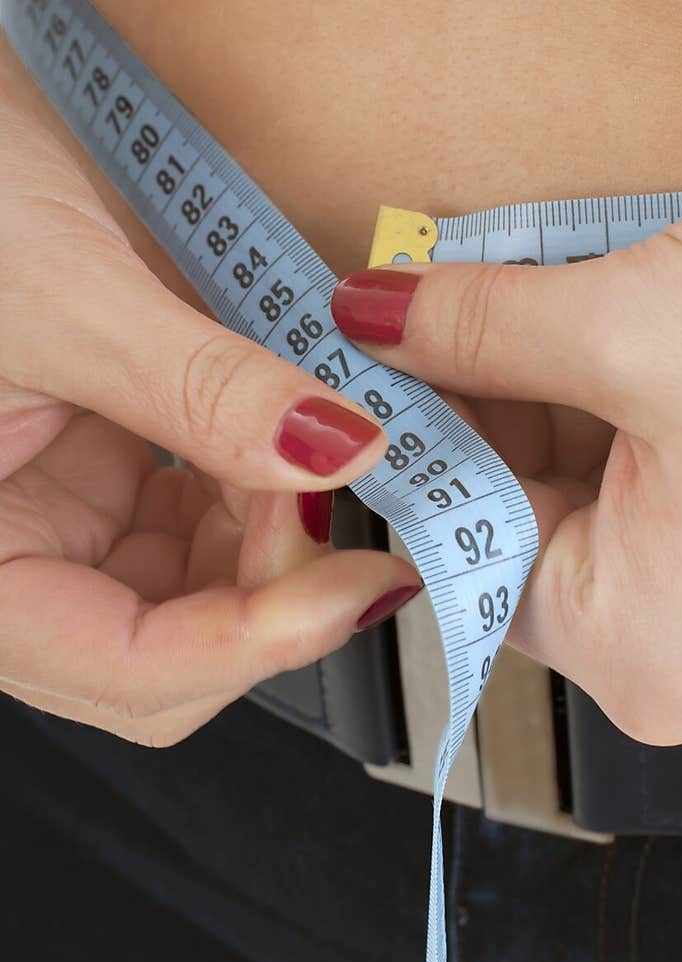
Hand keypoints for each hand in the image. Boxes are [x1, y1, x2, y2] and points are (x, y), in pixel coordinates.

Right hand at [0, 60, 419, 745]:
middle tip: (356, 519)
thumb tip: (345, 454)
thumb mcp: (66, 293)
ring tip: (324, 455)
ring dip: (275, 546)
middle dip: (271, 599)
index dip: (252, 643)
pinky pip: (192, 530)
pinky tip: (290, 439)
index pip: (122, 668)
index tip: (365, 582)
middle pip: (166, 657)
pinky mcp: (89, 484)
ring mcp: (48, 527)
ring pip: (193, 599)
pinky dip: (256, 497)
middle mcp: (4, 564)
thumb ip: (203, 390)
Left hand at [332, 178, 681, 749]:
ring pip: (611, 523)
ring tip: (561, 313)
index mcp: (644, 651)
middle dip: (500, 420)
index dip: (422, 447)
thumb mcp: (639, 318)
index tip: (389, 366)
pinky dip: (646, 437)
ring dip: (573, 416)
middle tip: (466, 314)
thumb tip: (374, 317)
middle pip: (537, 538)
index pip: (467, 556)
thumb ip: (478, 327)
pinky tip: (640, 351)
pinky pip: (681, 520)